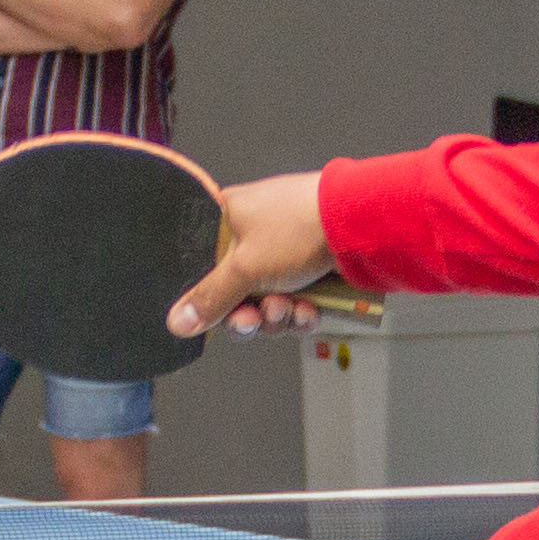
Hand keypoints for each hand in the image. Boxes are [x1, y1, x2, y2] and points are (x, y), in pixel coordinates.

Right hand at [171, 168, 339, 337]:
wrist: (362, 225)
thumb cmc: (299, 227)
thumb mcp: (245, 267)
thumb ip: (210, 298)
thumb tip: (176, 321)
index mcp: (226, 218)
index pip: (201, 265)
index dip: (208, 296)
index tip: (215, 315)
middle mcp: (252, 234)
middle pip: (235, 293)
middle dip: (249, 314)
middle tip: (256, 319)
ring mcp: (284, 253)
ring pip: (267, 303)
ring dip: (278, 316)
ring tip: (292, 307)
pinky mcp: (312, 269)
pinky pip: (296, 304)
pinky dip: (302, 312)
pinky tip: (311, 310)